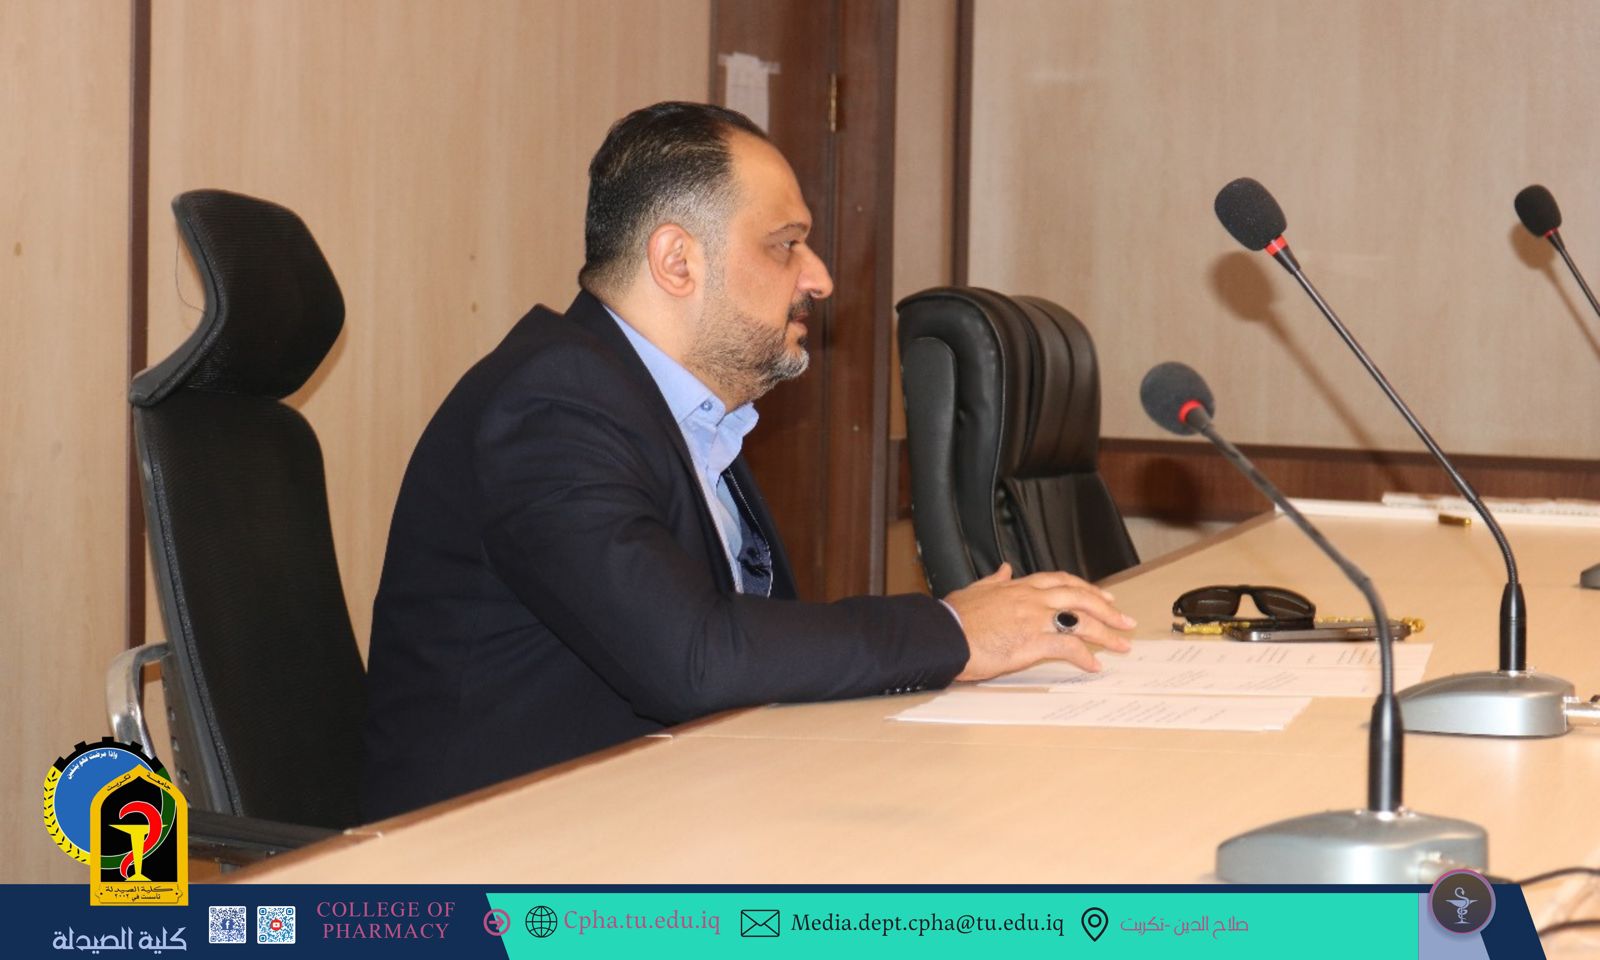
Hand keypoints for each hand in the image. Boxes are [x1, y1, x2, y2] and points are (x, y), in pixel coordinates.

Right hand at [945, 563, 1135, 680]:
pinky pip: (1068, 647)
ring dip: (1106, 633)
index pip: (1060, 581)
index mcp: (1017, 587)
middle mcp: (1031, 599)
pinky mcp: (1032, 642)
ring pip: (1082, 621)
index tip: (1103, 596)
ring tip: (1122, 645)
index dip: (1085, 588)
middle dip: (1107, 609)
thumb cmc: (952, 619)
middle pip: (1080, 598)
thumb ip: (993, 581)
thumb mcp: (973, 591)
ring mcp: (1034, 619)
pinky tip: (1094, 665)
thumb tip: (1004, 569)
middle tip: (1125, 621)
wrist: (942, 635)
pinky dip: (1085, 656)